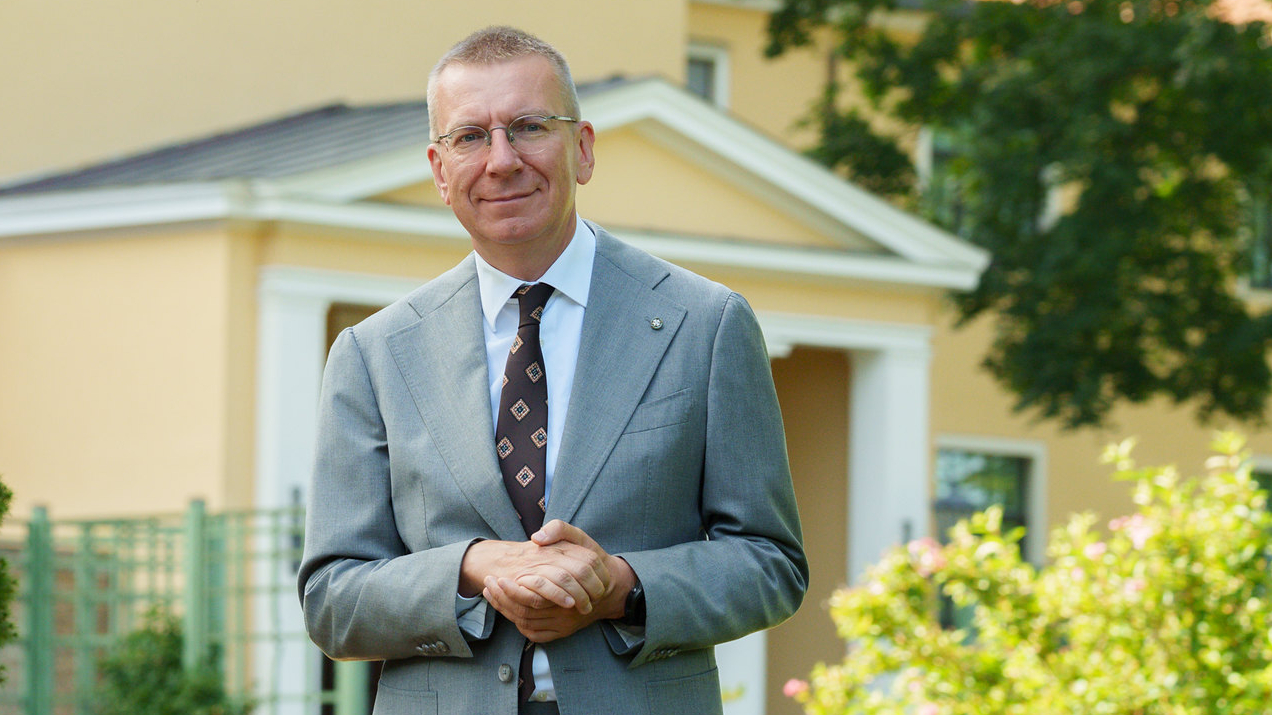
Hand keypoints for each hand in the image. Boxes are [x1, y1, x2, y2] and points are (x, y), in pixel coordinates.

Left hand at [481, 520, 635, 641]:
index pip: (531, 594)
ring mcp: (564, 624)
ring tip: (490, 594)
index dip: (510, 589)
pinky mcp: (562, 632)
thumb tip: (537, 537)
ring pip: (527, 623)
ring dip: (505, 610)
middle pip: (525, 612)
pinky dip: (518, 624)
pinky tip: (506, 610)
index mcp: (568, 585)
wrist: (611, 588)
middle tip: (487, 585)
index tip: (496, 578)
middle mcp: (566, 610)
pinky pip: (535, 634)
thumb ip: (559, 530)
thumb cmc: (591, 560)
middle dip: (502, 600)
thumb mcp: (579, 537)